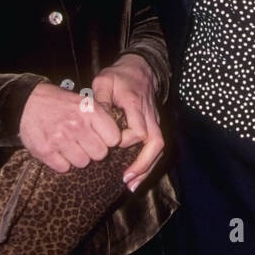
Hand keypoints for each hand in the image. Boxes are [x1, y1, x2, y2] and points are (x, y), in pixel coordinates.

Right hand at [19, 82, 121, 173]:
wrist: (28, 102)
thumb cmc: (59, 103)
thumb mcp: (84, 101)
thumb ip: (100, 116)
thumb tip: (117, 135)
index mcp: (90, 111)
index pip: (114, 139)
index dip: (109, 140)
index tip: (102, 137)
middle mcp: (77, 125)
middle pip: (100, 154)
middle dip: (94, 150)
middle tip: (85, 143)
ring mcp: (60, 139)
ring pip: (83, 163)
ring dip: (78, 157)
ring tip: (70, 146)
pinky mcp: (45, 151)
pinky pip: (63, 168)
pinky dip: (61, 162)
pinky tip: (58, 150)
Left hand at [92, 54, 164, 191]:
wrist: (140, 68)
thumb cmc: (119, 75)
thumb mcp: (104, 81)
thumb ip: (100, 100)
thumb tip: (95, 122)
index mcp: (136, 104)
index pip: (138, 130)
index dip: (124, 141)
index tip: (110, 145)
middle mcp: (150, 115)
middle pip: (155, 143)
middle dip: (143, 164)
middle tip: (127, 180)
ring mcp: (155, 121)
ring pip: (159, 148)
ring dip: (147, 168)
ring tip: (132, 185)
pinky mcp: (154, 125)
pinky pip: (156, 147)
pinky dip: (148, 163)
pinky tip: (137, 177)